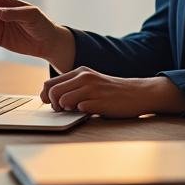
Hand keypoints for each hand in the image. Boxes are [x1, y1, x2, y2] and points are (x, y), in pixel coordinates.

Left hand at [41, 68, 184, 117]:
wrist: (138, 93)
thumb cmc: (111, 91)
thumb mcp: (90, 82)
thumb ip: (73, 86)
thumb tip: (50, 98)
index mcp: (79, 72)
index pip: (49, 83)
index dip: (46, 96)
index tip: (51, 104)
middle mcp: (84, 78)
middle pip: (53, 92)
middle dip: (54, 105)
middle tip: (63, 110)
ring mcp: (92, 89)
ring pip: (63, 101)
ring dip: (67, 109)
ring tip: (77, 110)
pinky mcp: (100, 102)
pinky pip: (80, 109)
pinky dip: (81, 113)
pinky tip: (90, 111)